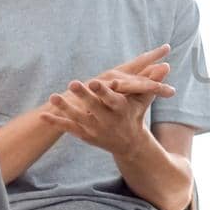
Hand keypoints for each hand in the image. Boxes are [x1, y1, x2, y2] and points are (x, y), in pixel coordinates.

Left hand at [40, 46, 177, 155]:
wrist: (128, 144)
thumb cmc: (135, 114)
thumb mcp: (143, 100)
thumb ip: (151, 83)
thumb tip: (166, 66)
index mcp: (121, 110)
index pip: (112, 100)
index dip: (104, 92)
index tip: (97, 81)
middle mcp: (108, 121)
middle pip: (94, 108)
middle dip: (84, 97)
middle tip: (73, 83)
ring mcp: (95, 129)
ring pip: (78, 118)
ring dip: (65, 108)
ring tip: (53, 97)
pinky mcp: (85, 135)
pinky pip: (68, 128)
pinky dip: (56, 122)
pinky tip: (43, 115)